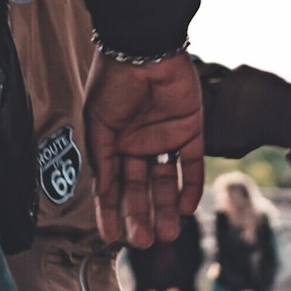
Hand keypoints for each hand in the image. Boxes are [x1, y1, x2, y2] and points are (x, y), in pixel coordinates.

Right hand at [84, 50, 203, 247]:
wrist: (145, 48)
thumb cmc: (113, 81)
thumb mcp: (98, 122)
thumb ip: (103, 159)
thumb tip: (102, 195)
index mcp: (112, 140)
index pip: (112, 183)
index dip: (111, 210)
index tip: (111, 236)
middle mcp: (137, 142)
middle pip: (139, 187)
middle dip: (140, 215)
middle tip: (143, 242)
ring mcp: (165, 136)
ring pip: (165, 180)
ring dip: (166, 208)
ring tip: (167, 234)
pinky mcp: (191, 129)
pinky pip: (192, 164)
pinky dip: (190, 186)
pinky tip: (187, 207)